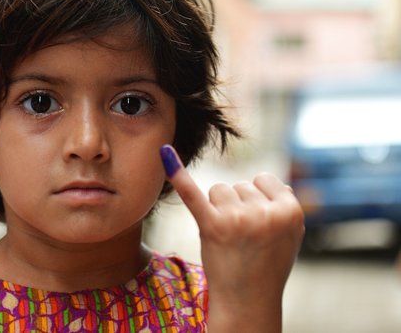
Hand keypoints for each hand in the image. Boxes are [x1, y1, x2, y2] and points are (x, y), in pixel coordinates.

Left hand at [160, 145, 304, 332]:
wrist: (247, 301)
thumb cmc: (266, 266)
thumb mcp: (289, 236)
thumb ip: (284, 206)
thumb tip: (270, 183)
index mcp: (291, 210)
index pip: (263, 180)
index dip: (256, 200)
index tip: (258, 225)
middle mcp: (266, 212)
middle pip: (238, 185)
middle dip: (237, 207)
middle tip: (243, 239)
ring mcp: (238, 218)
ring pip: (218, 189)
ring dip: (218, 210)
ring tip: (229, 238)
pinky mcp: (212, 226)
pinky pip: (192, 192)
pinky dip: (177, 173)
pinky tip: (164, 153)